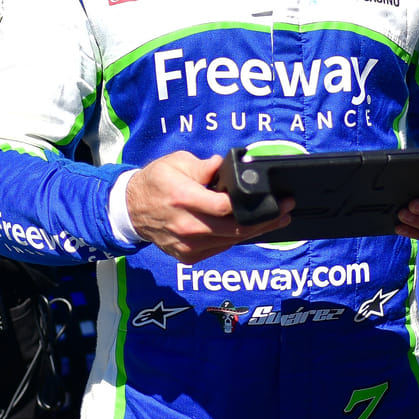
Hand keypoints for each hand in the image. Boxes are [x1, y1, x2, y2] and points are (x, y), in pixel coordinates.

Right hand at [125, 151, 290, 263]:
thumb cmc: (156, 182)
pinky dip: (236, 238)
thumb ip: (204, 166)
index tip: (274, 199)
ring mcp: (187, 245)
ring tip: (276, 220)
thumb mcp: (176, 162)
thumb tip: (225, 167)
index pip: (225, 207)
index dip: (252, 205)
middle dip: (265, 221)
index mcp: (184, 198)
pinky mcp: (188, 256)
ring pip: (230, 241)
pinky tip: (250, 228)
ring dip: (256, 232)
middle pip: (235, 229)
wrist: (131, 210)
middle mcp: (187, 226)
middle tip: (286, 211)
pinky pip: (220, 248)